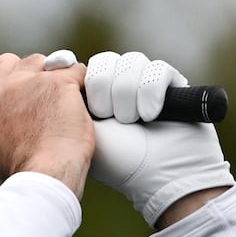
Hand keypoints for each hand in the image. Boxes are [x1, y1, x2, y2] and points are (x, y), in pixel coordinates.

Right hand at [0, 50, 92, 197]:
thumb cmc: (23, 169)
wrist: (47, 177)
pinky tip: (79, 105)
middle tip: (37, 99)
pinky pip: (75, 70)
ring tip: (59, 108)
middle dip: (22, 74)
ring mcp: (27, 82)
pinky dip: (80, 84)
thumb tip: (5, 105)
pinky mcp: (58, 81)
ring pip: (42, 62)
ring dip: (52, 78)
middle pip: (6, 61)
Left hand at [85, 51, 235, 226]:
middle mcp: (121, 88)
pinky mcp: (174, 85)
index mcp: (97, 98)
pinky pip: (158, 69)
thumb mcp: (82, 129)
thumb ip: (70, 98)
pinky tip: (150, 115)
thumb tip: (61, 63)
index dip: (88, 80)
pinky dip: (150, 93)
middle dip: (105, 89)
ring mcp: (147, 84)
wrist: (159, 176)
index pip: (87, 66)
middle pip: (107, 60)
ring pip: (131, 62)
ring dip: (127, 94)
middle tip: (109, 117)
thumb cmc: (118, 161)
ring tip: (131, 121)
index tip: (91, 108)